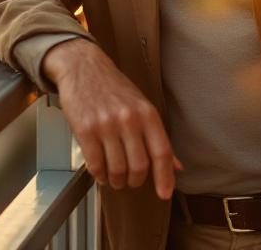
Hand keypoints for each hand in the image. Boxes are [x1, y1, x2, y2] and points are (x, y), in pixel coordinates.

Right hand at [42, 38, 182, 198]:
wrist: (83, 67)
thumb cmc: (114, 88)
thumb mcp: (141, 106)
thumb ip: (157, 137)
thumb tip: (177, 167)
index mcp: (147, 113)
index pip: (162, 152)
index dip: (165, 177)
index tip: (164, 194)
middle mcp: (129, 119)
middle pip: (139, 166)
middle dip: (134, 180)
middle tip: (129, 181)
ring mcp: (106, 124)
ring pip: (117, 169)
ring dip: (116, 180)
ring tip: (114, 177)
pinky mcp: (85, 129)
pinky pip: (95, 164)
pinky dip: (99, 174)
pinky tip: (100, 171)